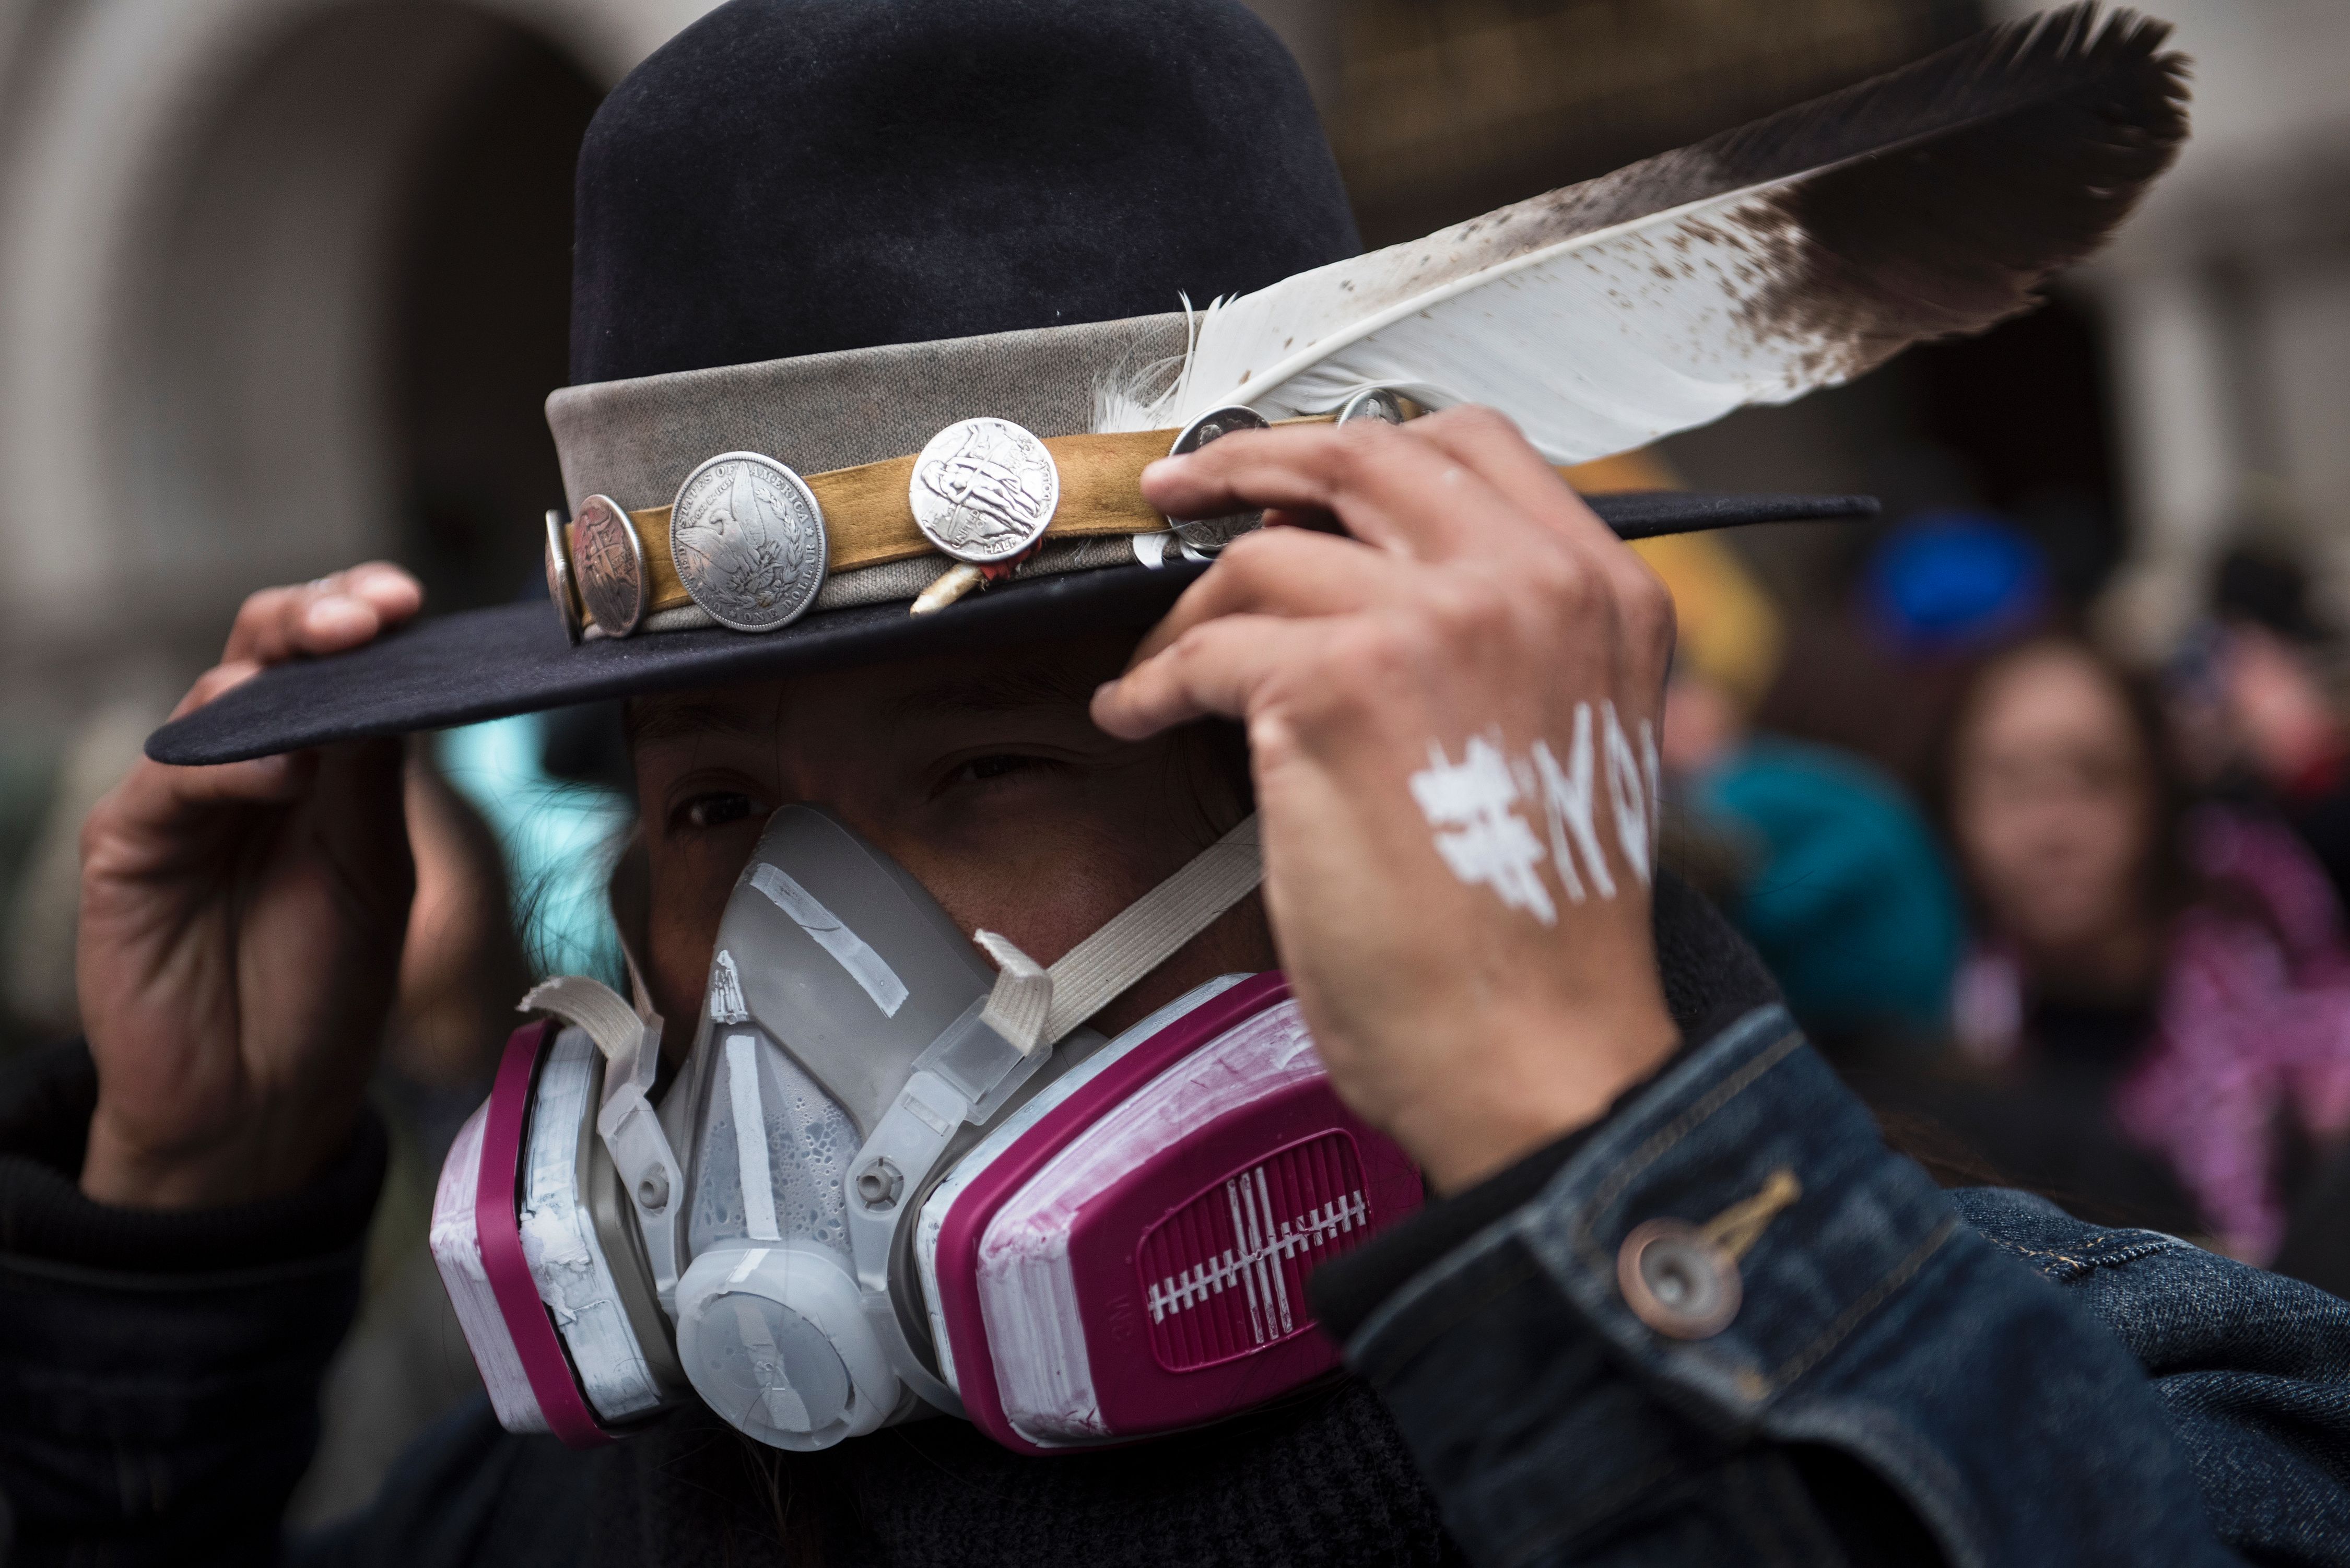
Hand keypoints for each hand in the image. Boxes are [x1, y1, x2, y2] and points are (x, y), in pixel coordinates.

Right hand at [78, 565, 422, 1207]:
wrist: (264, 1098)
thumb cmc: (326, 982)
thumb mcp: (374, 863)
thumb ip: (373, 773)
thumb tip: (392, 670)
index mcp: (316, 756)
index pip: (333, 658)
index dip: (365, 616)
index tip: (410, 602)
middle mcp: (243, 760)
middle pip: (265, 650)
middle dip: (318, 616)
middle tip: (371, 609)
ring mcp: (180, 796)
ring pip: (216, 697)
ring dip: (280, 674)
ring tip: (340, 664)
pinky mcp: (128, 844)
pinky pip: (173, 780)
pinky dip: (230, 766)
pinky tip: (283, 771)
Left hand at [1094, 409, 1678, 1191]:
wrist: (1538, 1051)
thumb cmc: (1537, 933)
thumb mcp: (1569, 741)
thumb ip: (1508, 642)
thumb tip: (1371, 587)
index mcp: (1603, 594)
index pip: (1470, 447)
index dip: (1358, 449)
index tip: (1290, 472)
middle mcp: (1530, 585)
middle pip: (1360, 456)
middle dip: (1249, 463)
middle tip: (1183, 491)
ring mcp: (1435, 624)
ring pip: (1267, 553)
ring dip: (1191, 606)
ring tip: (1161, 666)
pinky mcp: (1339, 687)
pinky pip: (1206, 650)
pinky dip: (1152, 683)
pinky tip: (1137, 714)